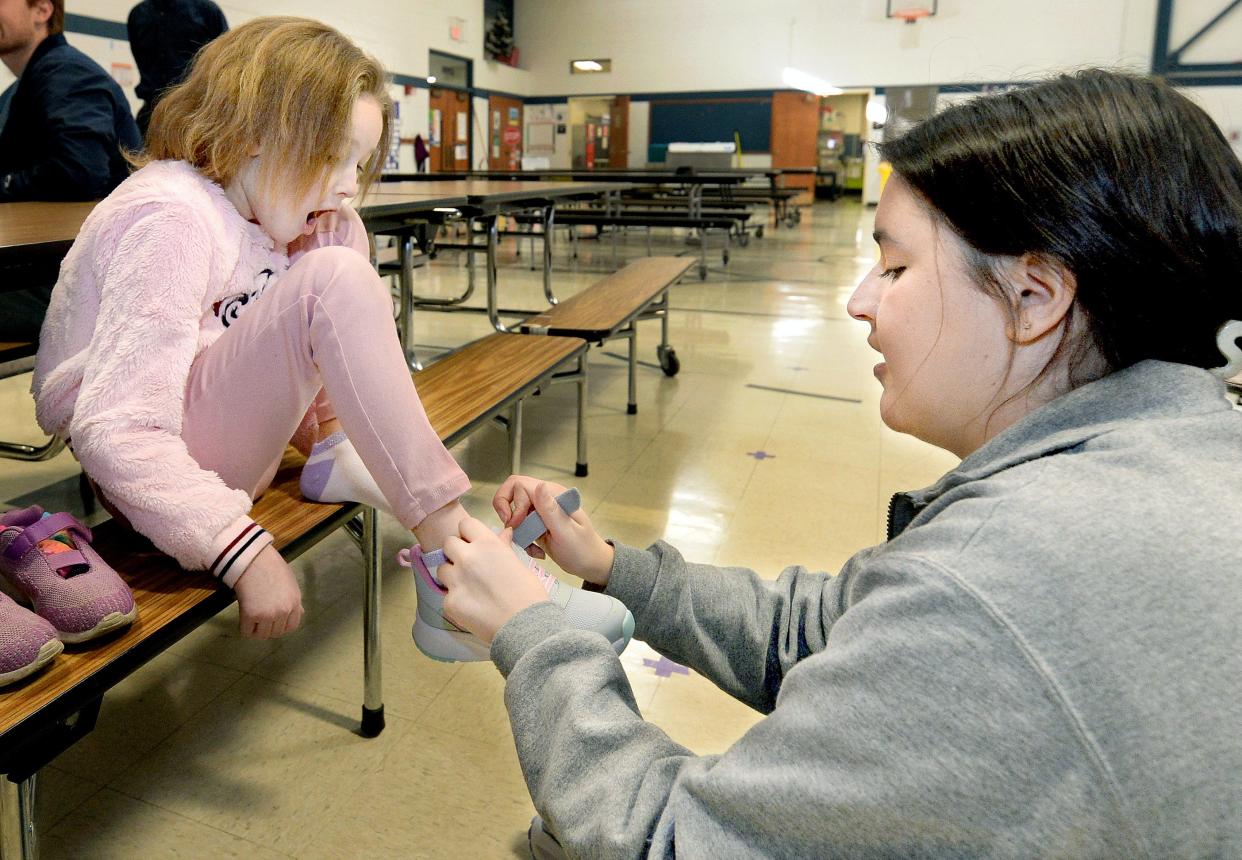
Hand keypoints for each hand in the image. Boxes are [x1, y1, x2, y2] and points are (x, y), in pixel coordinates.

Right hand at [233, 545, 303, 638]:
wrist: (253, 559)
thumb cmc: (271, 567)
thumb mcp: (290, 582)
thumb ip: (294, 600)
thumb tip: (300, 612)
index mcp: (295, 603)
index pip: (291, 627)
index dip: (281, 625)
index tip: (273, 621)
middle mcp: (284, 611)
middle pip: (276, 633)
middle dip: (267, 627)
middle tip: (259, 616)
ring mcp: (268, 615)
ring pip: (261, 635)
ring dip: (255, 629)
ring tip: (251, 616)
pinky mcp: (251, 615)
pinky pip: (247, 632)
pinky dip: (244, 627)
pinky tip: (243, 616)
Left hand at [437, 517, 549, 643]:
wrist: (525, 626)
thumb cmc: (529, 593)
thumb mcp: (518, 564)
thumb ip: (503, 547)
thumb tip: (504, 533)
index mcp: (487, 544)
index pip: (465, 524)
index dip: (469, 534)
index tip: (474, 544)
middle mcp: (467, 558)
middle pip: (448, 543)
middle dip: (456, 552)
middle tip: (469, 566)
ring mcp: (456, 580)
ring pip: (442, 569)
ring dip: (452, 575)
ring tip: (469, 588)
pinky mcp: (449, 602)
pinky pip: (446, 595)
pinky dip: (456, 599)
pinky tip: (472, 607)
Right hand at [493, 477, 614, 585]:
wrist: (590, 564)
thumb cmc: (583, 549)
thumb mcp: (566, 532)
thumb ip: (551, 510)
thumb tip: (539, 486)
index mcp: (553, 495)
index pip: (520, 485)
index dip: (513, 503)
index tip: (517, 523)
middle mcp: (545, 499)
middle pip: (511, 494)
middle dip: (508, 513)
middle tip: (515, 531)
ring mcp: (540, 512)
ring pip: (513, 512)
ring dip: (516, 530)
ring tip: (531, 546)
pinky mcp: (537, 524)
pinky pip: (519, 526)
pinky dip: (522, 539)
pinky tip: (535, 550)